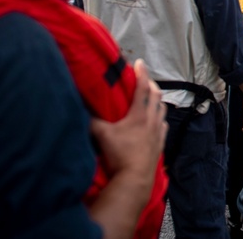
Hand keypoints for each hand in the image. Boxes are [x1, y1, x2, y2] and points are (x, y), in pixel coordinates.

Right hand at [90, 59, 167, 182]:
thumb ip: (91, 121)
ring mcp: (158, 133)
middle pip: (156, 96)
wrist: (135, 178)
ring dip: (157, 102)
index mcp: (139, 115)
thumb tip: (79, 111)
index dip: (141, 73)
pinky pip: (163, 127)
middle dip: (151, 85)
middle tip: (145, 80)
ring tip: (152, 99)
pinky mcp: (159, 145)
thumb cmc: (119, 155)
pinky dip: (160, 119)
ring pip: (162, 111)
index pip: (142, 88)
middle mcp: (152, 121)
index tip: (140, 63)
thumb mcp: (101, 135)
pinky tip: (157, 122)